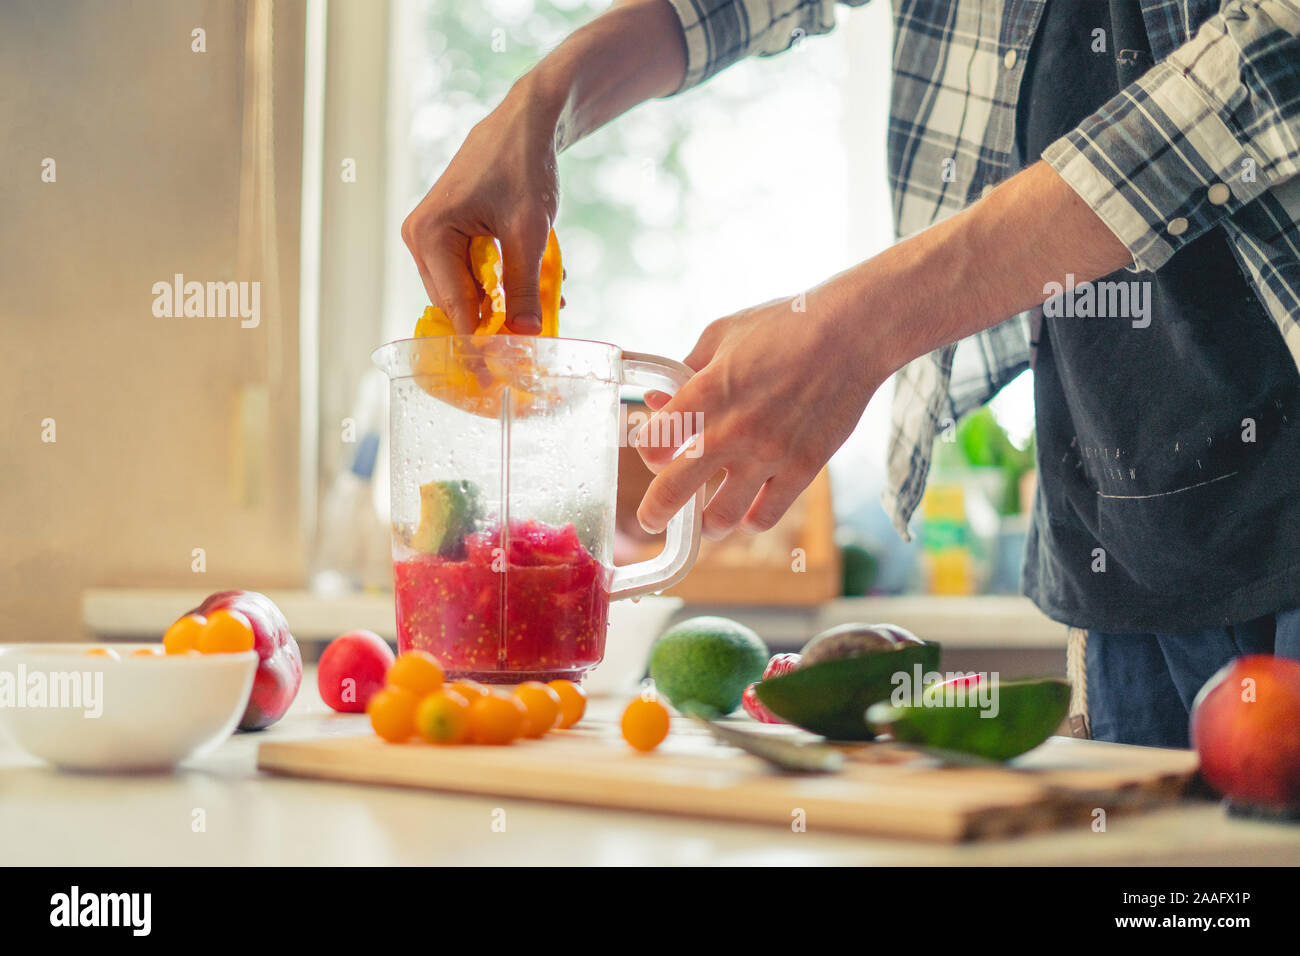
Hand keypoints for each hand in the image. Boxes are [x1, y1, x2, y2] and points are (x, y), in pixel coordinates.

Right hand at [401, 77, 561, 333]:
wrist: (524, 124)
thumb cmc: (521, 166)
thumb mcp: (529, 233)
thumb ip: (524, 288)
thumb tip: (525, 335)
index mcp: (430, 236)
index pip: (454, 308)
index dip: (477, 345)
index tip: (493, 377)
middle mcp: (420, 238)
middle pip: (457, 304)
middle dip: (494, 325)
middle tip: (528, 348)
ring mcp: (430, 236)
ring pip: (466, 292)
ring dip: (503, 303)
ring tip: (544, 303)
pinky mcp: (447, 234)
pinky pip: (471, 273)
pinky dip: (501, 284)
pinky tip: (533, 283)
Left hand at [635, 293, 885, 539]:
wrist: (851, 333)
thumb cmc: (784, 326)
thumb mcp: (722, 335)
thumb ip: (685, 371)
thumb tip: (656, 401)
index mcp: (706, 391)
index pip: (653, 442)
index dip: (648, 451)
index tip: (656, 452)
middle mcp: (732, 429)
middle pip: (673, 489)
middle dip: (654, 512)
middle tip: (651, 519)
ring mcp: (768, 454)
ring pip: (720, 517)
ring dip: (706, 523)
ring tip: (706, 520)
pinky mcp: (803, 469)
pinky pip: (765, 517)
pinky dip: (750, 521)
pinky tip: (747, 511)